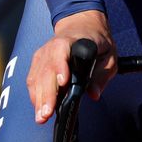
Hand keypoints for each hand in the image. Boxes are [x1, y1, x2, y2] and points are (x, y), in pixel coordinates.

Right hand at [26, 9, 116, 124]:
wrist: (83, 25)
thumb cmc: (97, 40)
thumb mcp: (109, 55)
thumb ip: (102, 74)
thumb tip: (94, 94)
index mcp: (74, 40)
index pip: (62, 50)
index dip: (60, 66)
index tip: (63, 82)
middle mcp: (54, 45)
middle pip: (47, 69)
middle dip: (47, 93)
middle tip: (47, 113)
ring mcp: (44, 53)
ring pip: (37, 77)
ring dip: (39, 98)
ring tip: (42, 116)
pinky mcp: (38, 61)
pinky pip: (33, 79)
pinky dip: (35, 94)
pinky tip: (39, 107)